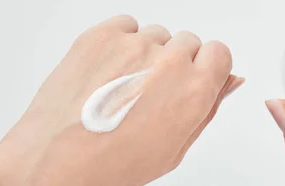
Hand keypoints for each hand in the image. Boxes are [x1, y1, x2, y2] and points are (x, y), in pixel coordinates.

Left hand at [0, 15, 243, 185]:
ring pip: (156, 34)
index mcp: (194, 90)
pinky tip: (110, 71)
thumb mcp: (175, 148)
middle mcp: (168, 62)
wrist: (56, 161)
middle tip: (152, 91)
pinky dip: (121, 41)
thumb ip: (208, 108)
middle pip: (188, 42)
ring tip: (124, 85)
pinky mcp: (101, 36)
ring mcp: (133, 46)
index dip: (207, 66)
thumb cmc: (112, 165)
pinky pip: (126, 25)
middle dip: (176, 63)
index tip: (196, 75)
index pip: (219, 53)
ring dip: (147, 53)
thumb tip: (228, 81)